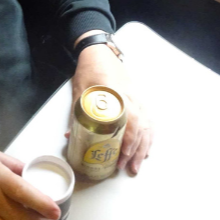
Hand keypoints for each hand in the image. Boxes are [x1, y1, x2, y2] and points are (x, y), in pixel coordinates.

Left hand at [67, 42, 153, 174]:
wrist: (100, 51)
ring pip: (147, 126)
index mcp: (117, 95)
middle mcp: (131, 98)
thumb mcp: (79, 91)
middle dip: (135, 151)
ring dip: (143, 148)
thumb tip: (70, 138)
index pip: (130, 121)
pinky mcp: (138, 99)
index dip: (128, 141)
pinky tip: (146, 149)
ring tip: (136, 166)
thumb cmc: (89, 70)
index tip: (122, 156)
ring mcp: (137, 98)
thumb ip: (77, 115)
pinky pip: (149, 120)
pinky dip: (149, 136)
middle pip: (140, 128)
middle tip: (127, 168)